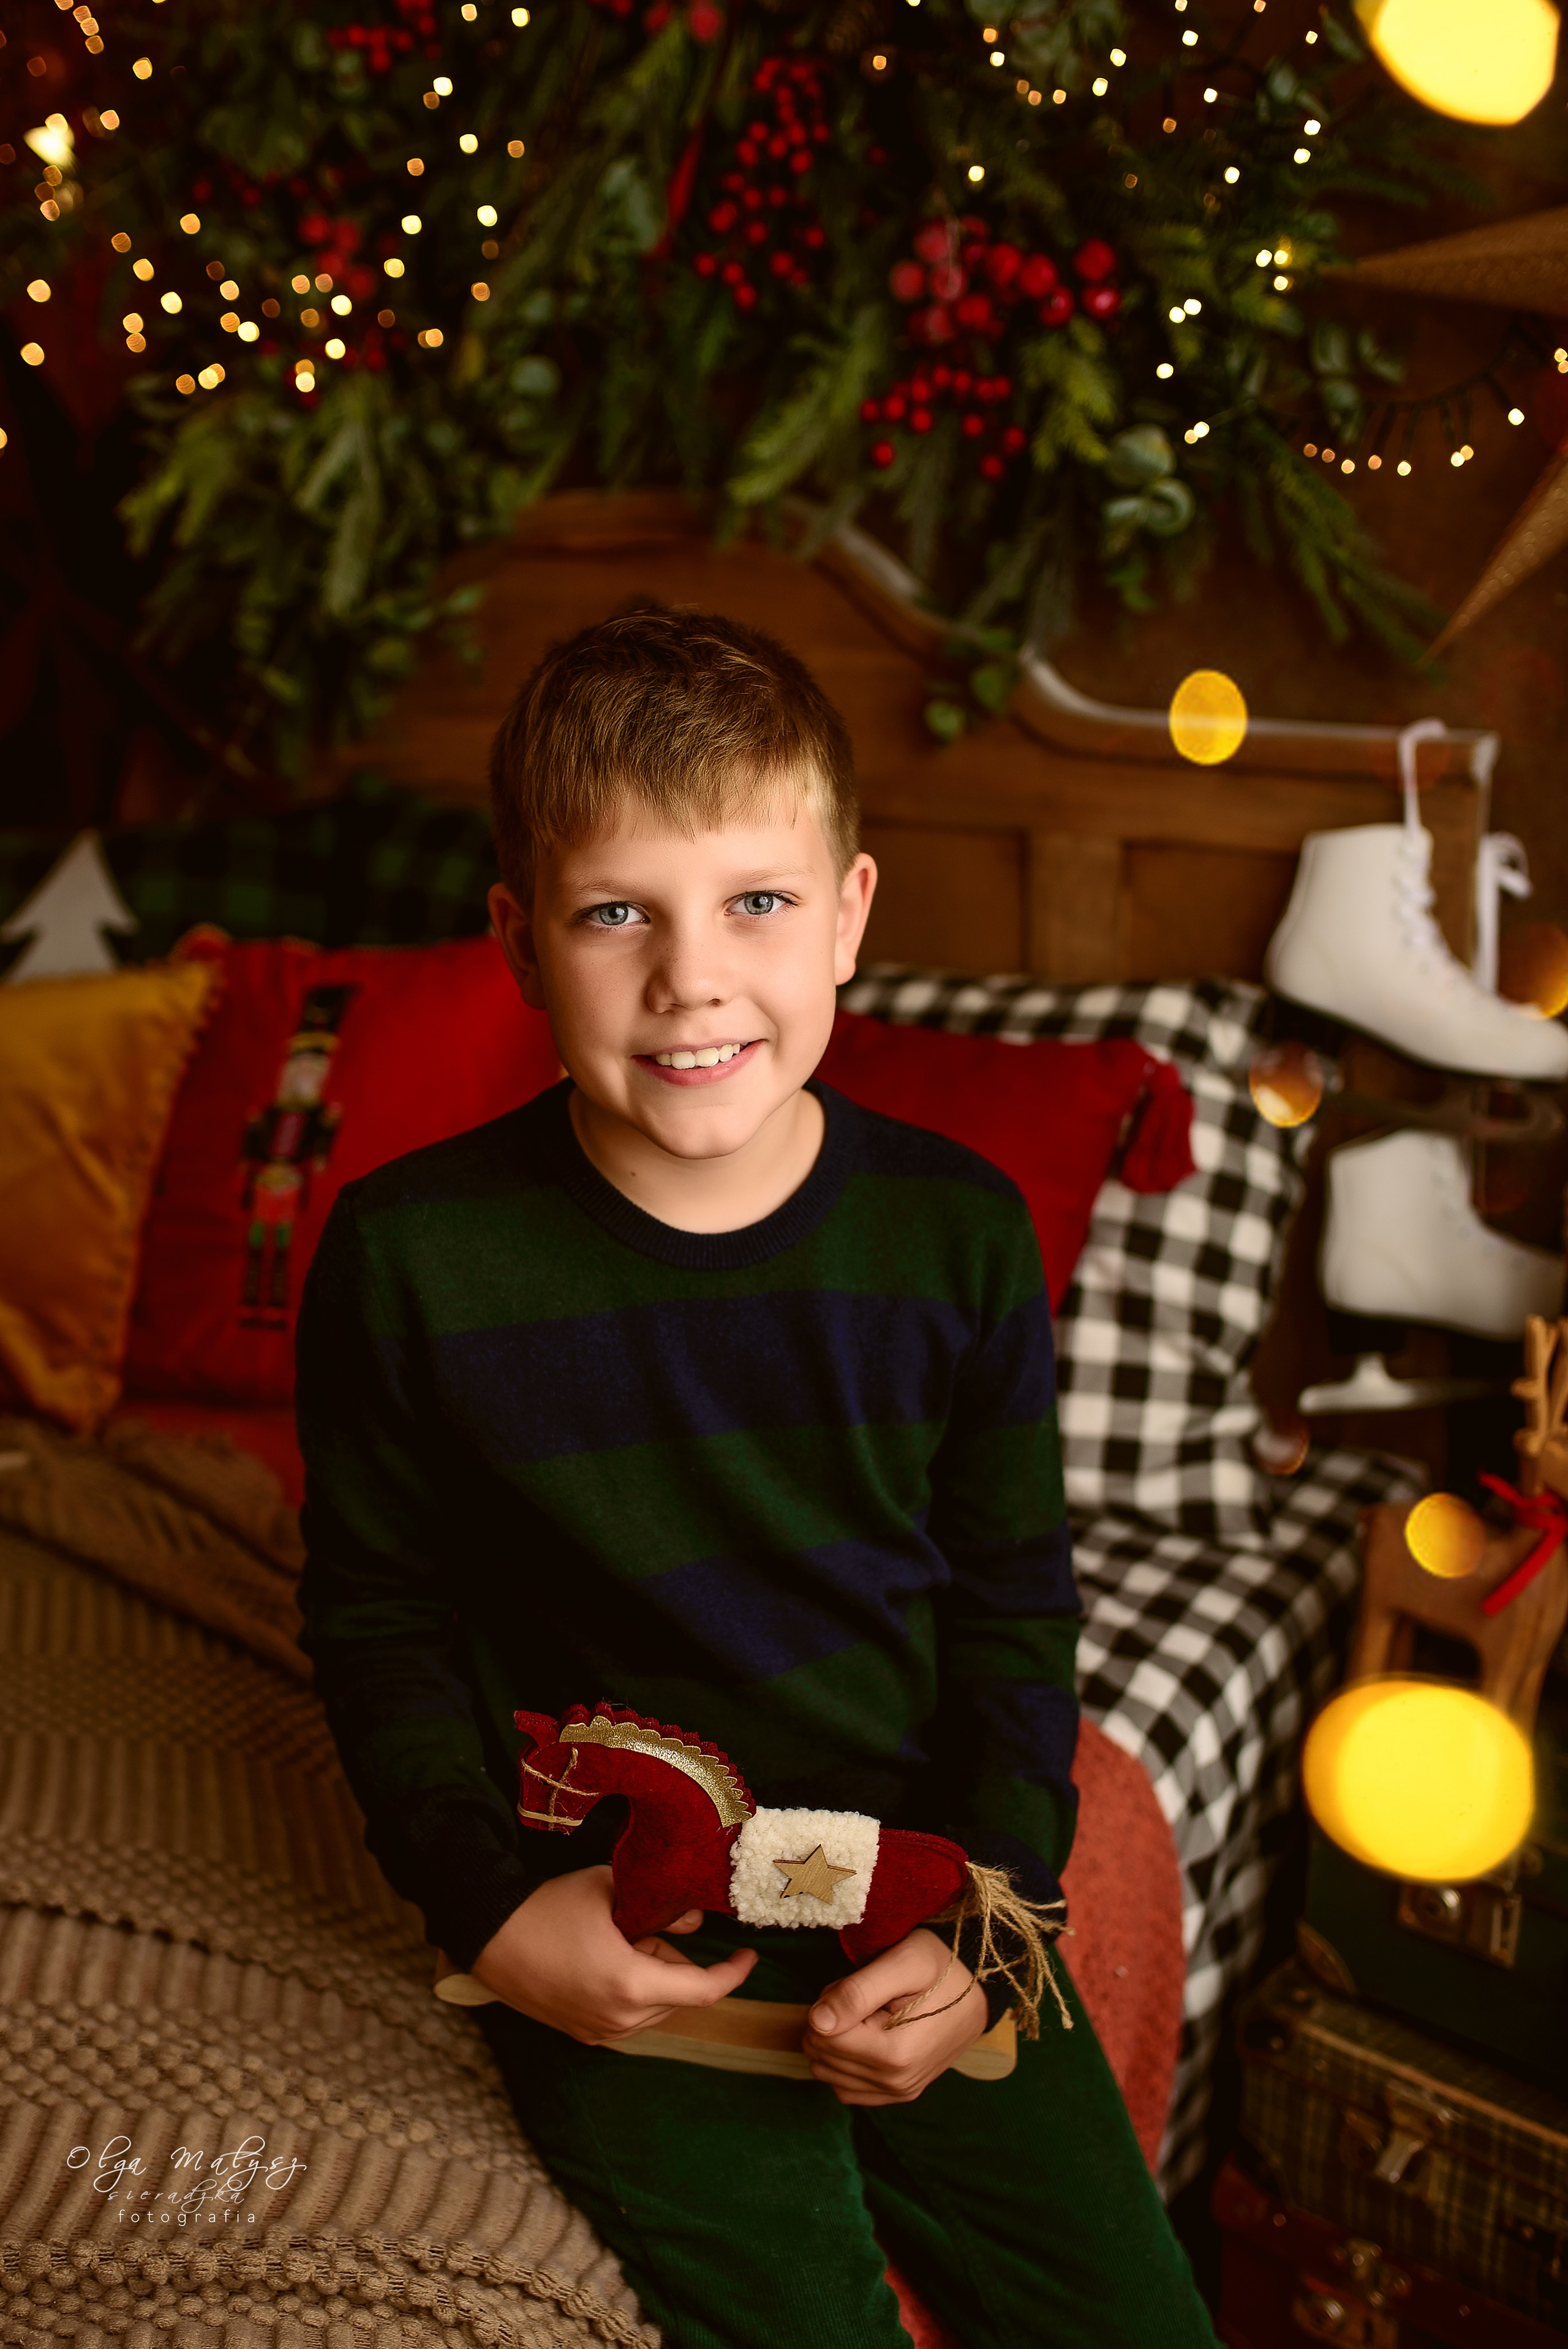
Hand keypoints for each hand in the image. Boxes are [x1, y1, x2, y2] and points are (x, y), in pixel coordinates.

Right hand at [469, 1865, 756, 2043]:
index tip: (749, 1955)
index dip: (732, 1974)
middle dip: (678, 1962)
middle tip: (652, 1925)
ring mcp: (598, 2032)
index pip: (702, 1991)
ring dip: (655, 1977)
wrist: (489, 1936)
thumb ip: (661, 1907)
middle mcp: (618, 2020)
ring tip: (622, 1939)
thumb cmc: (548, 1908)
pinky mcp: (582, 2034)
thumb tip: (695, 1919)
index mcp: (630, 1985)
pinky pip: (628, 2016)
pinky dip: (633, 1991)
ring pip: (654, 2009)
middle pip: (677, 1997)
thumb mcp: (611, 1890)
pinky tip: (607, 1959)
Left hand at [802, 1927, 987, 2105]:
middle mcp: (896, 2082)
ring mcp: (898, 2092)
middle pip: (823, 2054)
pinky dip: (845, 2062)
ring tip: (869, 2012)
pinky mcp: (899, 2094)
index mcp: (895, 2053)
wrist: (977, 1989)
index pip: (823, 2036)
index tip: (858, 1986)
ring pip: (828, 2072)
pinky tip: (867, 2035)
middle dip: (833, 2020)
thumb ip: (856, 1992)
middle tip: (865, 1996)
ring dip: (838, 2039)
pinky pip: (846, 2089)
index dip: (831, 2002)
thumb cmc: (940, 1967)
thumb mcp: (902, 1963)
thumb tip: (816, 2022)